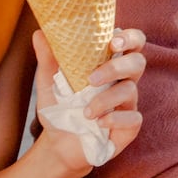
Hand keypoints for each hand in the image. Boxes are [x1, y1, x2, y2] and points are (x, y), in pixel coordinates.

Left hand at [32, 28, 146, 167]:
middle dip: (117, 67)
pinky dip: (115, 119)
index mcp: (109, 64)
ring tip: (85, 112)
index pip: (132, 42)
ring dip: (105, 99)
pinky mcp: (129, 126)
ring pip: (130, 91)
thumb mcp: (48, 82)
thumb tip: (40, 32)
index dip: (130, 38)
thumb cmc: (59, 108)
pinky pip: (133, 118)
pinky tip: (98, 123)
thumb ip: (48, 58)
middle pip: (138, 62)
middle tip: (92, 79)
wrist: (57, 144)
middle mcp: (123, 81)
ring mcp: (128, 104)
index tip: (113, 42)